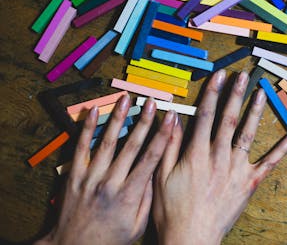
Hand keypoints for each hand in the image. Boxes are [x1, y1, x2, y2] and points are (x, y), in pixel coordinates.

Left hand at [35, 95, 176, 244]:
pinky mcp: (74, 176)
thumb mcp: (137, 226)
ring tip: (126, 99)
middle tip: (153, 103)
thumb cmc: (109, 239)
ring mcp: (90, 177)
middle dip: (145, 121)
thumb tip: (155, 172)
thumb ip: (146, 198)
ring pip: (107, 142)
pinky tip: (93, 111)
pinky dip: (87, 128)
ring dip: (118, 118)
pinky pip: (80, 148)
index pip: (150, 158)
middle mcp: (110, 182)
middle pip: (131, 145)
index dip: (162, 136)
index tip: (170, 119)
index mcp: (129, 195)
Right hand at [153, 70, 286, 244]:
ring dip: (255, 112)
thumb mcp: (161, 176)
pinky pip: (269, 164)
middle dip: (236, 95)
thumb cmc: (173, 210)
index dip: (212, 92)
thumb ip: (169, 145)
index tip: (218, 76)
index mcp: (197, 153)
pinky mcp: (249, 183)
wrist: (192, 238)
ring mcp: (236, 169)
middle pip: (228, 119)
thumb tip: (173, 117)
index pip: (205, 115)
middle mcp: (219, 156)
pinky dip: (280, 150)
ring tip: (261, 93)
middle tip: (243, 76)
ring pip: (248, 134)